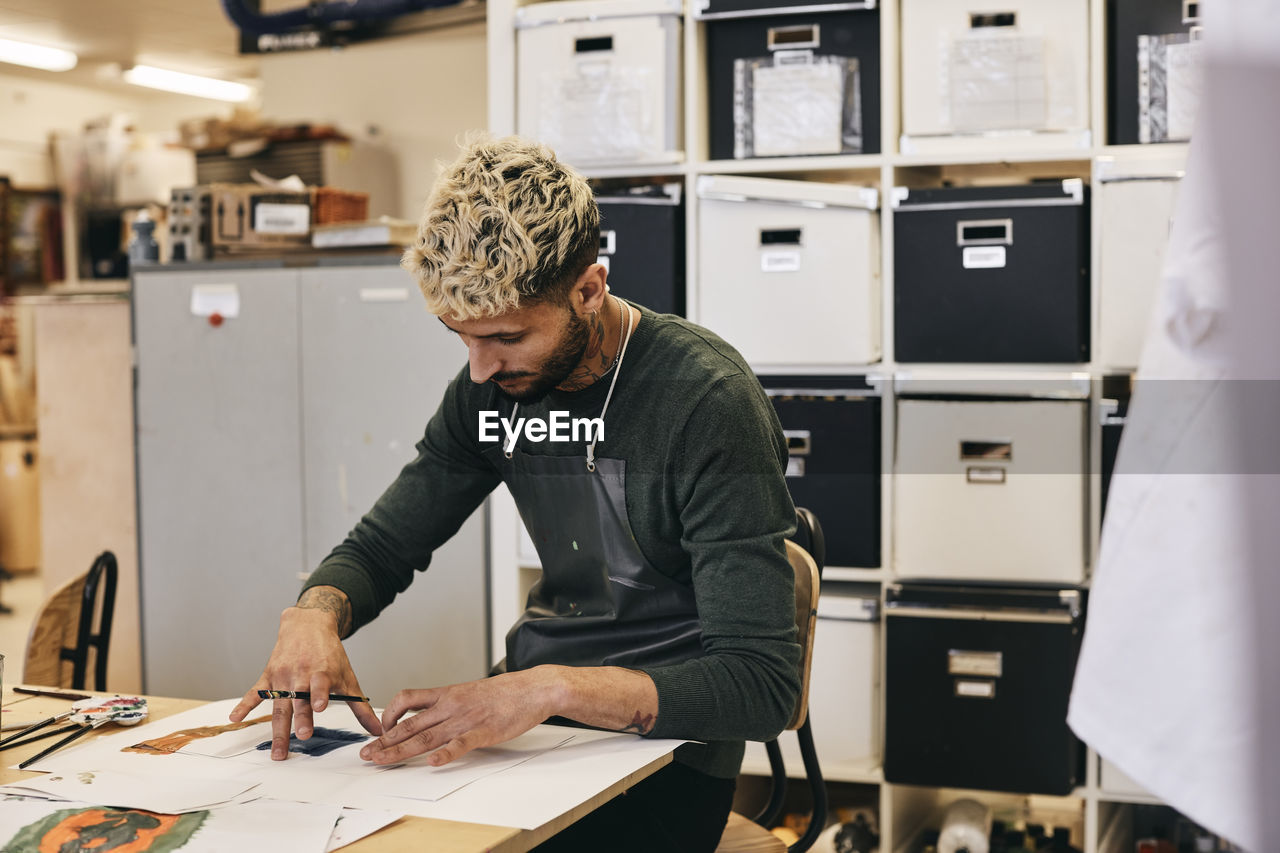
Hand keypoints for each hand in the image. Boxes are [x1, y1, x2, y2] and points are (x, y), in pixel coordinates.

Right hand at [230, 604, 382, 759]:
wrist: (308, 625)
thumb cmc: (330, 654)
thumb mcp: (348, 677)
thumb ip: (360, 706)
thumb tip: (379, 731)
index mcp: (321, 671)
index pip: (321, 684)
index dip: (320, 694)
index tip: (320, 706)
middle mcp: (300, 674)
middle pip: (299, 699)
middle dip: (300, 717)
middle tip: (302, 736)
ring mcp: (282, 676)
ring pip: (279, 705)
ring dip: (278, 728)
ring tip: (278, 750)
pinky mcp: (268, 676)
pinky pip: (254, 693)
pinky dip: (244, 705)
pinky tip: (235, 718)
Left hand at [359, 669, 556, 766]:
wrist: (532, 688)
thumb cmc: (504, 692)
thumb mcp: (469, 691)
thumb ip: (449, 703)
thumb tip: (430, 716)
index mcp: (446, 694)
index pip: (407, 700)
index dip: (388, 715)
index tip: (378, 730)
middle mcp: (451, 706)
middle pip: (410, 724)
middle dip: (385, 740)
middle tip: (367, 753)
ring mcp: (466, 719)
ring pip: (426, 736)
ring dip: (401, 751)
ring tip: (382, 761)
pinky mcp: (483, 732)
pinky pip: (460, 744)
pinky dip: (445, 755)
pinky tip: (432, 764)